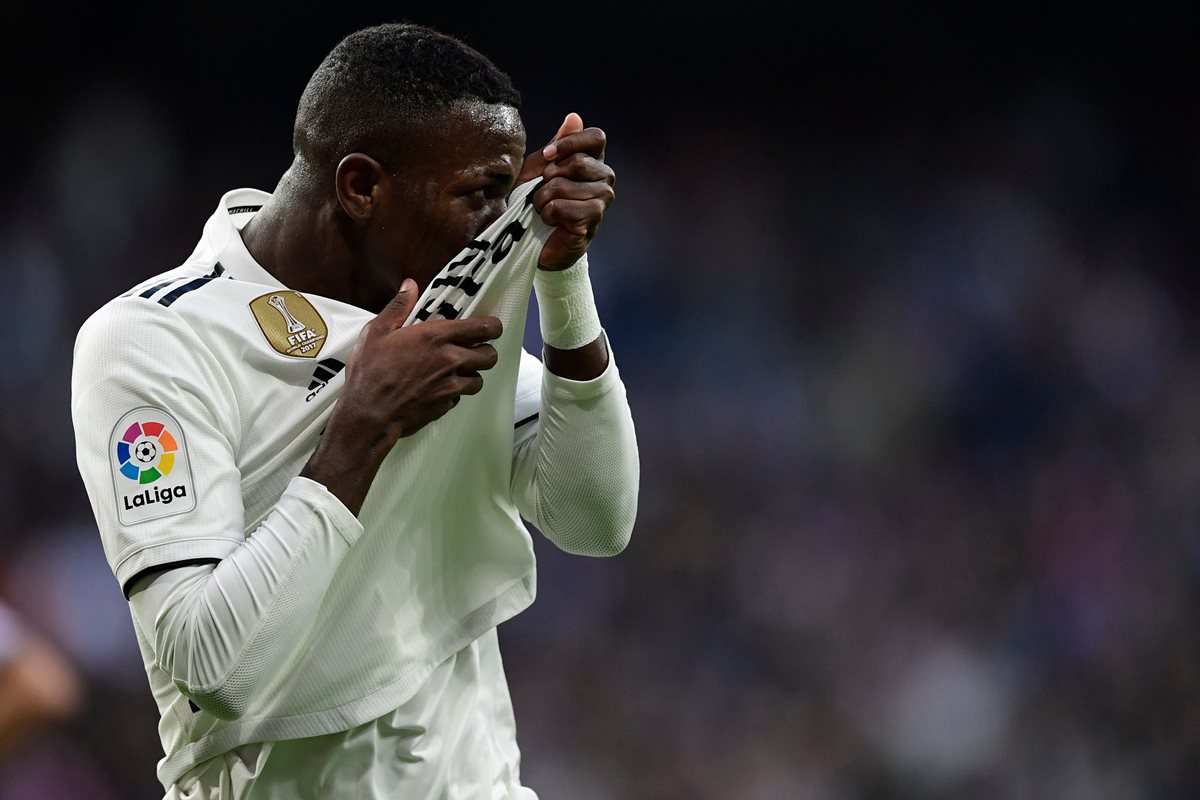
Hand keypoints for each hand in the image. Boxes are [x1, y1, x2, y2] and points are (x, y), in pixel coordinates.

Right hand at [302, 279, 501, 512]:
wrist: (368, 414)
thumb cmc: (370, 371)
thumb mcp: (376, 332)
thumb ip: (398, 307)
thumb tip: (410, 285)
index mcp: (436, 337)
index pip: (482, 328)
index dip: (493, 326)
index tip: (491, 327)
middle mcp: (450, 361)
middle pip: (490, 356)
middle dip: (486, 352)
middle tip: (474, 350)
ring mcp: (451, 386)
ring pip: (479, 379)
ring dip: (471, 374)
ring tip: (456, 371)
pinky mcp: (446, 406)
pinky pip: (460, 397)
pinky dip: (454, 393)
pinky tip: (438, 389)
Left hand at [517, 113, 615, 269]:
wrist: (534, 240)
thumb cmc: (537, 201)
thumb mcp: (539, 168)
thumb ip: (556, 145)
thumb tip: (574, 116)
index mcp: (593, 160)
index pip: (596, 137)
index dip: (570, 143)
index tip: (548, 156)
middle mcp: (604, 177)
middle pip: (577, 162)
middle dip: (548, 177)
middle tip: (542, 192)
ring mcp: (602, 198)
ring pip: (564, 186)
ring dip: (542, 199)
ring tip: (543, 209)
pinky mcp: (594, 219)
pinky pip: (562, 207)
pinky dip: (547, 214)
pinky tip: (550, 221)